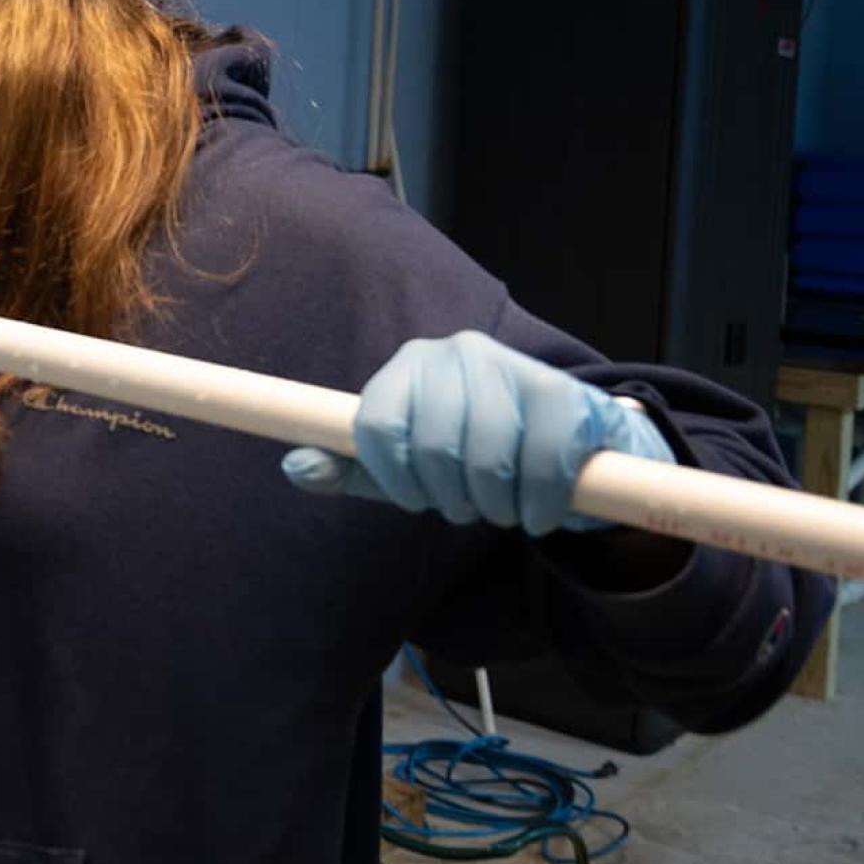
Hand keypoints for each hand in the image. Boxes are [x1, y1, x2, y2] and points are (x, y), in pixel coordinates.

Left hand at [281, 331, 674, 536]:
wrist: (568, 449)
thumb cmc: (473, 458)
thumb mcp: (403, 468)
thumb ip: (348, 469)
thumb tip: (295, 466)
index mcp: (409, 365)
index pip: (376, 424)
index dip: (395, 478)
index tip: (416, 500)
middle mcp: (457, 352)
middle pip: (432, 446)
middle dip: (451, 497)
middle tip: (468, 509)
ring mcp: (512, 365)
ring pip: (487, 456)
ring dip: (497, 505)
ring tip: (505, 509)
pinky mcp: (565, 391)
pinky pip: (544, 459)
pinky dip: (541, 502)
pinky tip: (540, 511)